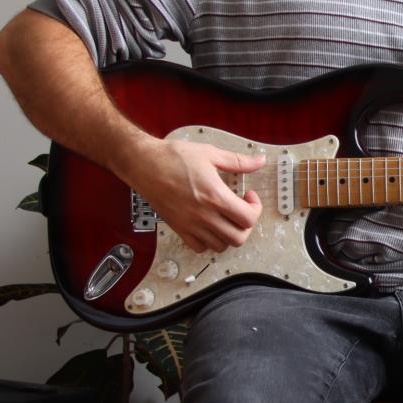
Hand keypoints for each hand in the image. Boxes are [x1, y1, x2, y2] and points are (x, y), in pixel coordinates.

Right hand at [130, 138, 265, 253]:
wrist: (144, 164)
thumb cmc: (172, 158)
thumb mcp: (210, 154)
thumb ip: (238, 161)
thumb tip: (258, 161)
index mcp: (215, 196)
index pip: (248, 219)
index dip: (256, 209)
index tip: (249, 198)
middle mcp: (204, 215)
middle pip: (238, 238)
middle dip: (246, 225)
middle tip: (241, 210)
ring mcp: (191, 225)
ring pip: (221, 246)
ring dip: (229, 234)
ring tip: (226, 218)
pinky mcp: (179, 228)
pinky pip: (200, 247)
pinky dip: (209, 241)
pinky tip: (210, 226)